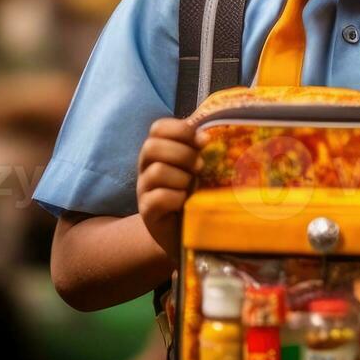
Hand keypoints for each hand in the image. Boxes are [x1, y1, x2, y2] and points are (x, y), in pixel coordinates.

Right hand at [136, 117, 201, 263]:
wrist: (182, 231)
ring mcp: (144, 190)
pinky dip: (176, 198)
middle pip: (151, 146)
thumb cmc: (193, 194)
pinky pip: (157, 198)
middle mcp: (146, 167)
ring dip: (181, 178)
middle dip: (182, 154)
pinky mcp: (147, 212)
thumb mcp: (197, 169)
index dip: (180, 129)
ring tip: (193, 187)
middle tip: (200, 166)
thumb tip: (215, 131)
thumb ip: (200, 149)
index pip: (158, 128)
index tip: (204, 141)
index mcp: (159, 152)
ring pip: (156, 172)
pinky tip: (186, 203)